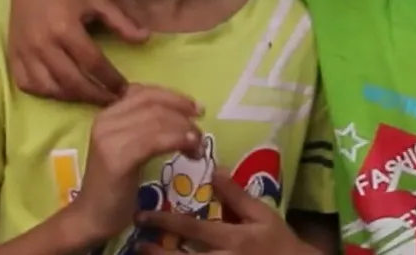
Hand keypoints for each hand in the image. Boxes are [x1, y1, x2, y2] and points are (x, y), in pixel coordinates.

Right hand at [9, 0, 149, 103]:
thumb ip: (121, 21)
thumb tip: (145, 39)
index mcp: (65, 28)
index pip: (93, 64)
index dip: (111, 80)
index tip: (125, 89)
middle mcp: (42, 44)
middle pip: (72, 82)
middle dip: (95, 95)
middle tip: (112, 100)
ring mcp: (25, 52)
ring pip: (49, 88)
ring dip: (72, 98)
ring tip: (90, 96)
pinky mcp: (13, 55)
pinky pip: (27, 84)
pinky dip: (45, 93)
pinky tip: (62, 91)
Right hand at [64, 85, 205, 245]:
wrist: (92, 217)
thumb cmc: (116, 185)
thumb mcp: (130, 147)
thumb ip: (146, 126)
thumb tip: (183, 111)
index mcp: (107, 114)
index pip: (146, 93)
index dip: (175, 97)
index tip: (197, 109)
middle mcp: (105, 120)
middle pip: (153, 103)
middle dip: (183, 114)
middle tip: (200, 133)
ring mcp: (108, 139)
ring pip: (157, 120)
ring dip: (185, 130)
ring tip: (198, 147)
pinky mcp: (116, 158)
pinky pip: (154, 141)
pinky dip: (177, 140)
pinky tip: (189, 150)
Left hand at [135, 171, 317, 254]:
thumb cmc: (278, 240)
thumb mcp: (262, 215)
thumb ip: (237, 195)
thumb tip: (214, 170)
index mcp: (232, 239)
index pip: (194, 230)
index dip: (167, 222)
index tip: (145, 215)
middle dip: (156, 251)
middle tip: (137, 242)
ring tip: (142, 253)